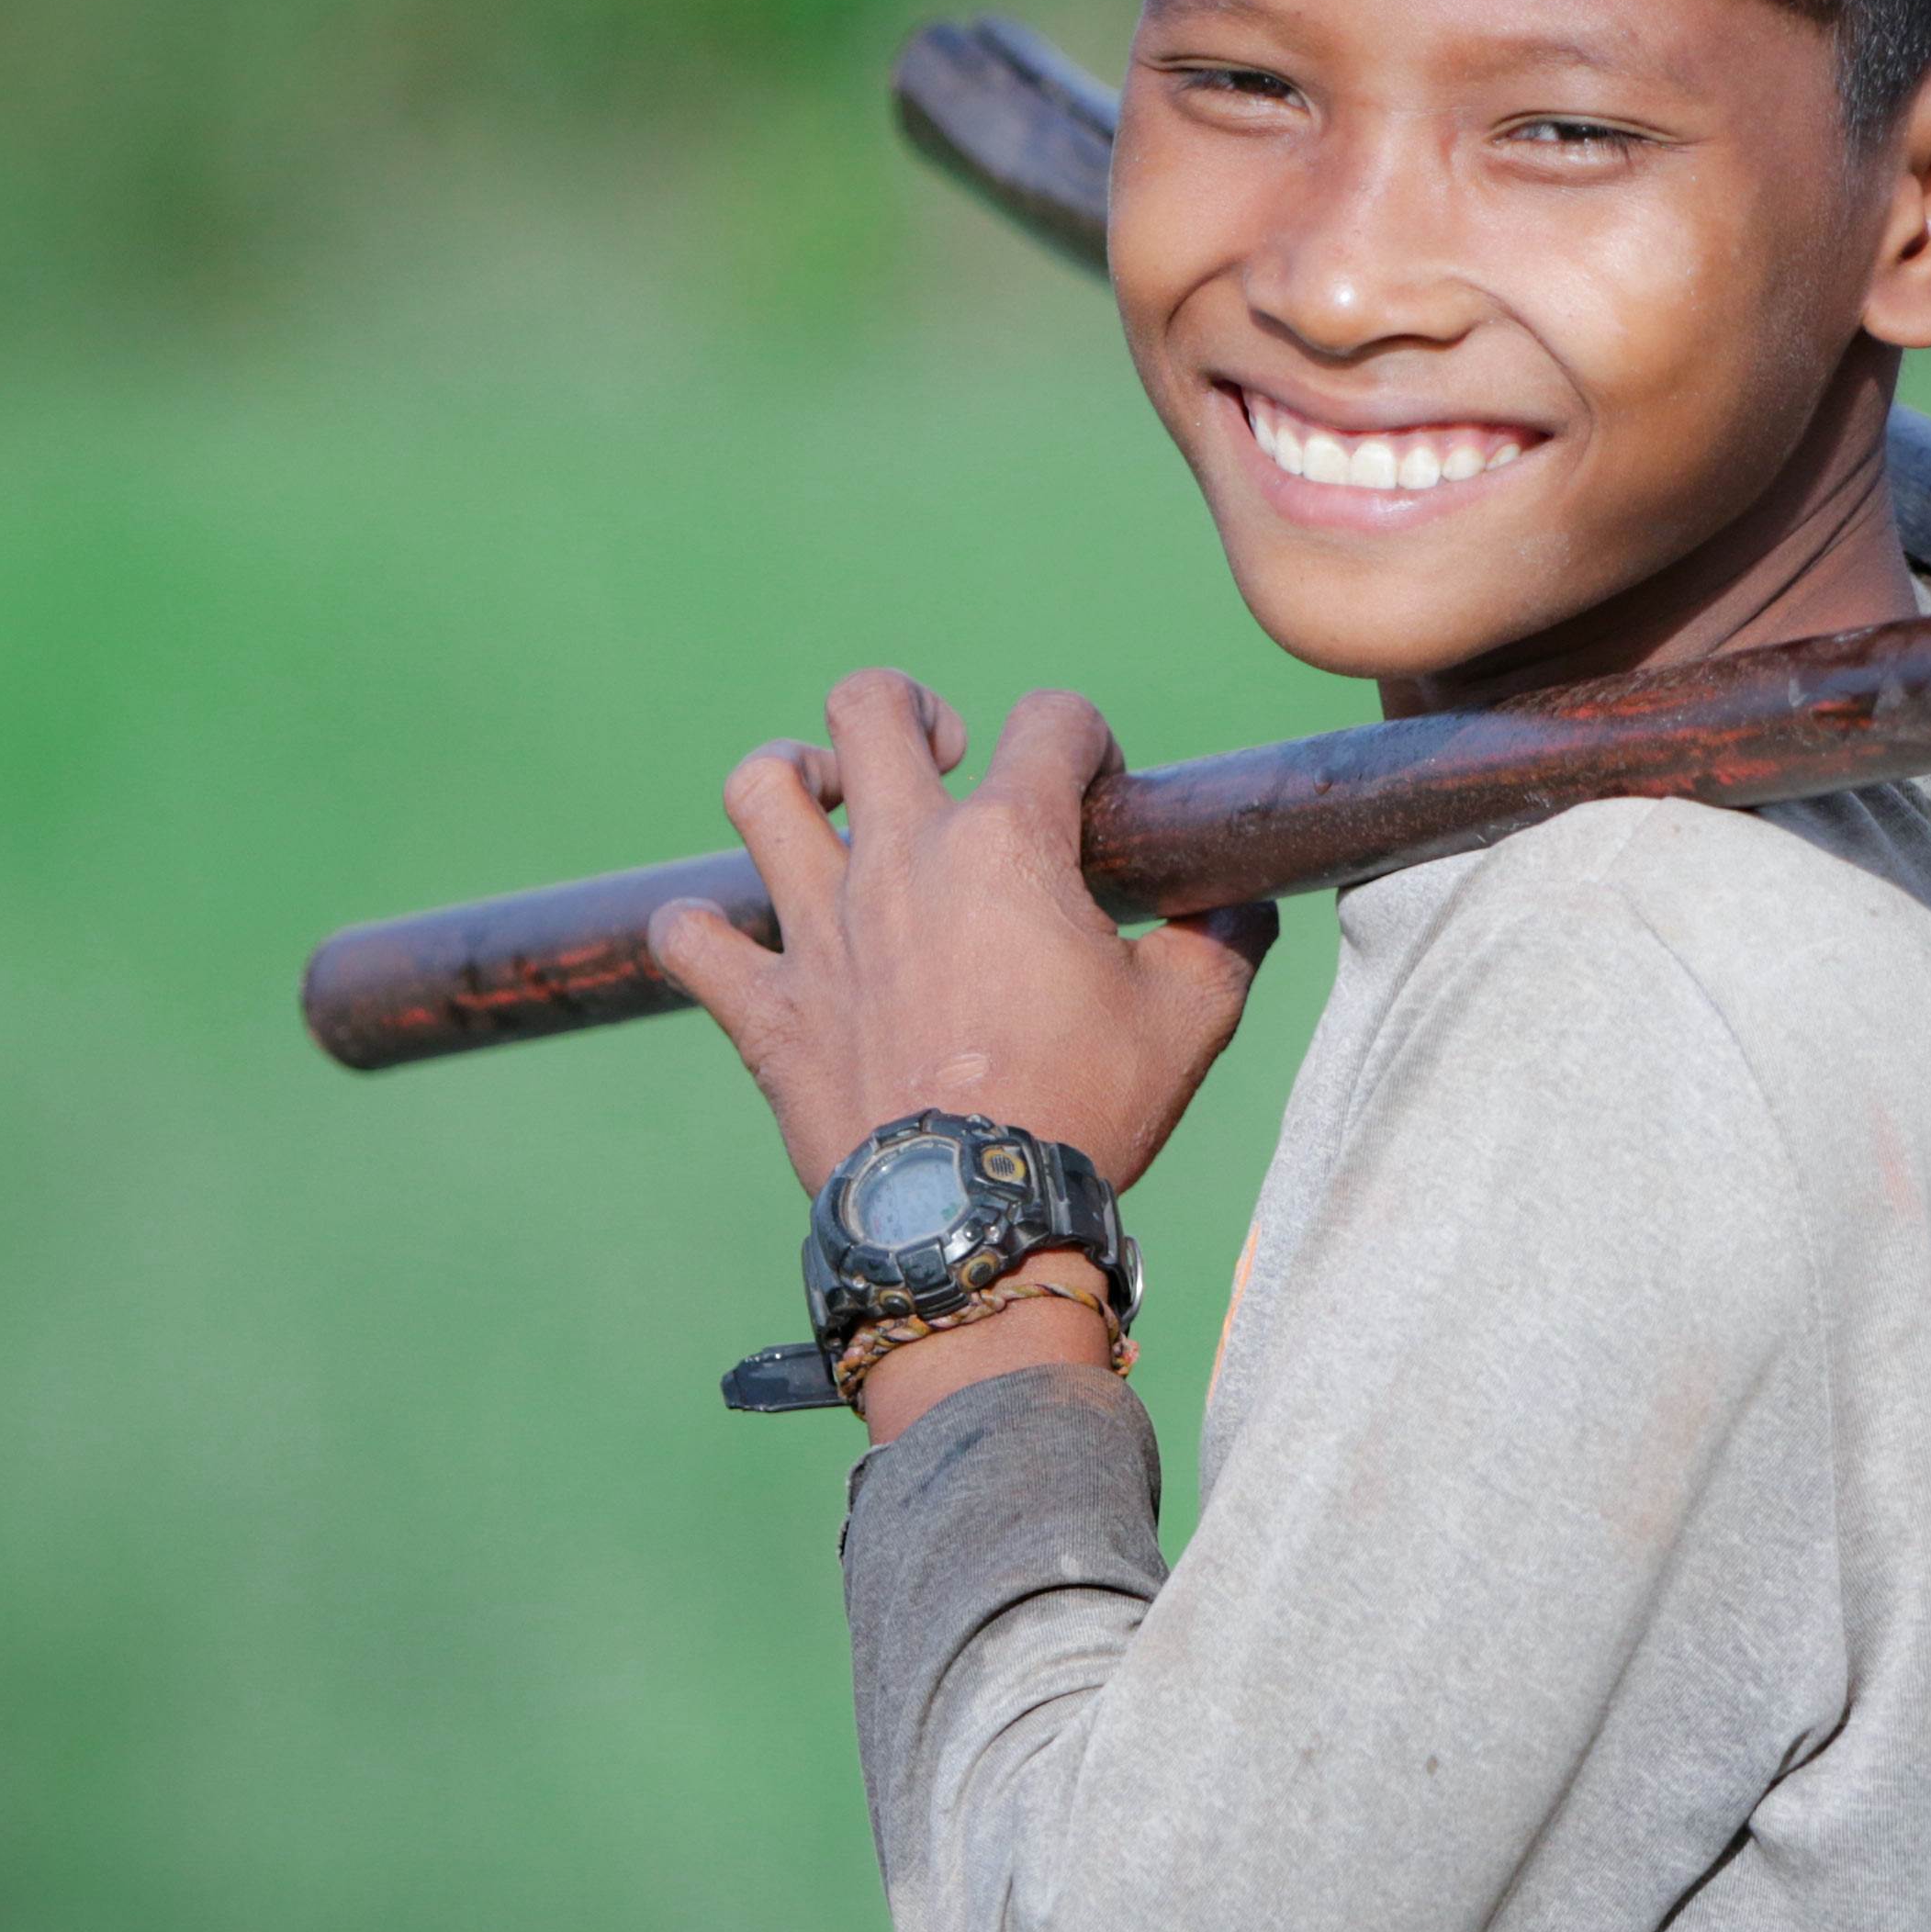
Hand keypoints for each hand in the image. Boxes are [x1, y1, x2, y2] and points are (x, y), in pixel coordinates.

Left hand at [645, 672, 1274, 1430]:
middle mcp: (901, 859)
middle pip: (870, 707)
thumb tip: (1240, 904)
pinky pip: (690, 936)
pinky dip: (701, 928)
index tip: (1096, 796)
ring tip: (831, 806)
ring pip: (762, 788)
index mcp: (1009, 845)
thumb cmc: (1088, 1115)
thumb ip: (1224, 939)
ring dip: (794, 779)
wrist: (973, 1224)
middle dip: (909, 709)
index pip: (1052, 718)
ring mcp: (819, 928)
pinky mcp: (766, 1007)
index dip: (1086, 740)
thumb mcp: (1192, 1020)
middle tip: (944, 759)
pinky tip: (738, 937)